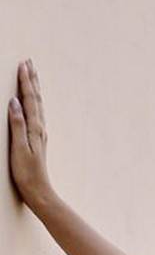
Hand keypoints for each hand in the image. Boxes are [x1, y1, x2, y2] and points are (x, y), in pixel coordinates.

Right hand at [8, 58, 53, 208]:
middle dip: (32, 80)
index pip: (30, 99)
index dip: (25, 81)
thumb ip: (17, 124)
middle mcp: (40, 129)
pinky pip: (37, 114)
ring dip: (35, 89)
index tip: (23, 64)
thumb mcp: (19, 148)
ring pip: (38, 106)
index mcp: (35, 128)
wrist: (39, 192)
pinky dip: (35, 103)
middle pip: (36, 99)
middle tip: (29, 62)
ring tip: (32, 76)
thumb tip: (14, 102)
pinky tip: (33, 103)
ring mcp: (40, 134)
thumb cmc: (27, 173)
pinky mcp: (38, 140)